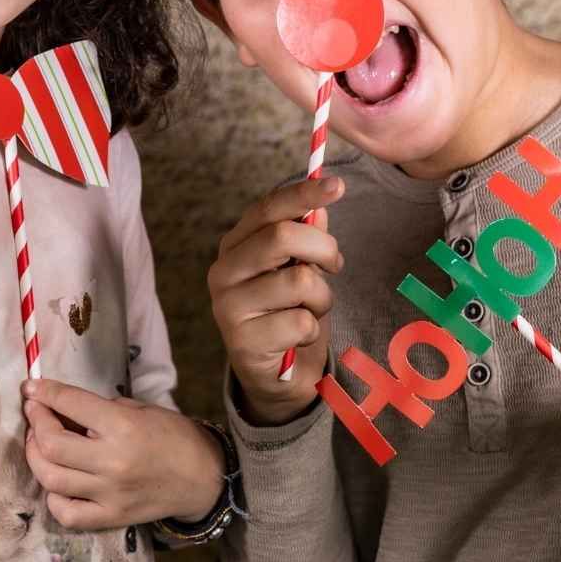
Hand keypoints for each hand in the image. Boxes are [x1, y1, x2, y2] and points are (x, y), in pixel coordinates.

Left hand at [21, 380, 223, 527]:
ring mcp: (110, 493)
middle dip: (36, 421)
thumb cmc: (174, 437)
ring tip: (39, 443)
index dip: (44, 393)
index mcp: (123, 426)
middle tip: (36, 412)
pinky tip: (56, 481)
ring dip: (35, 456)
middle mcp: (112, 461)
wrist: (204, 478)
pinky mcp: (112, 516)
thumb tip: (64, 407)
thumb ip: (101, 408)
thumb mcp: (141, 408)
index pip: (70, 404)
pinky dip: (53, 497)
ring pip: (51, 477)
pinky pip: (67, 513)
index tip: (31, 388)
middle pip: (52, 443)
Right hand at [207, 176, 345, 425]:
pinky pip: (300, 322)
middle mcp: (223, 271)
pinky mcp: (242, 342)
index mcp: (235, 245)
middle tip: (334, 266)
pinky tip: (297, 338)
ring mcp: (228, 307)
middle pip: (282, 237)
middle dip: (323, 249)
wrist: (276, 377)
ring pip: (299, 282)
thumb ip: (305, 237)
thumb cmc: (289, 312)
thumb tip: (319, 206)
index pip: (267, 208)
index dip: (303, 194)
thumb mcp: (300, 269)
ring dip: (321, 299)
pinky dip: (312, 330)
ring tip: (311, 310)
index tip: (337, 185)